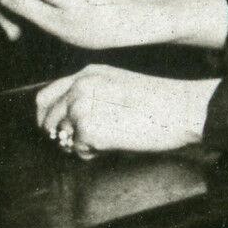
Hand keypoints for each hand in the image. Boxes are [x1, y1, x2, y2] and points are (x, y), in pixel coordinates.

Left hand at [36, 64, 217, 157]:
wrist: (182, 109)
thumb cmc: (158, 100)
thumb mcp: (118, 84)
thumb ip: (91, 94)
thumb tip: (68, 120)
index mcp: (87, 74)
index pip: (45, 97)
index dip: (45, 117)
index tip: (55, 129)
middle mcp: (79, 87)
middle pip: (48, 121)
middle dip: (60, 136)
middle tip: (82, 143)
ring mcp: (82, 107)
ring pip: (63, 137)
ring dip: (79, 145)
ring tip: (106, 141)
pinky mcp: (89, 130)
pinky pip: (78, 150)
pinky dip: (92, 153)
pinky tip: (112, 145)